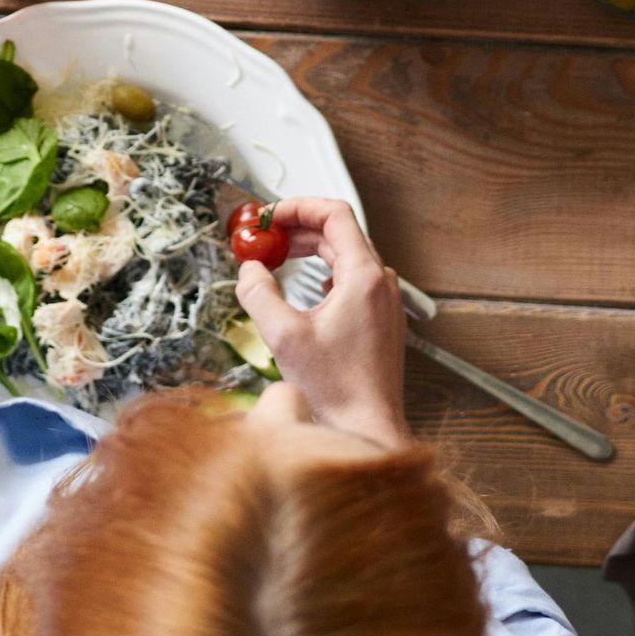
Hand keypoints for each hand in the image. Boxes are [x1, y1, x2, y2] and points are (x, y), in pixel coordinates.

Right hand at [233, 194, 407, 451]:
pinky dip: (326, 272)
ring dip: (312, 250)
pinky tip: (309, 288)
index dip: (299, 206)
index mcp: (363, 276)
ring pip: (347, 255)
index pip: (334, 214)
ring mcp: (385, 301)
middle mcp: (381, 282)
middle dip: (299, 228)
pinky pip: (354, 278)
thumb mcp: (283, 336)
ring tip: (281, 256)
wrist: (367, 429)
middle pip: (339, 232)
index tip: (271, 215)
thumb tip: (249, 269)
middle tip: (267, 236)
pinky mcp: (382, 319)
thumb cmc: (336, 389)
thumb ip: (258, 293)